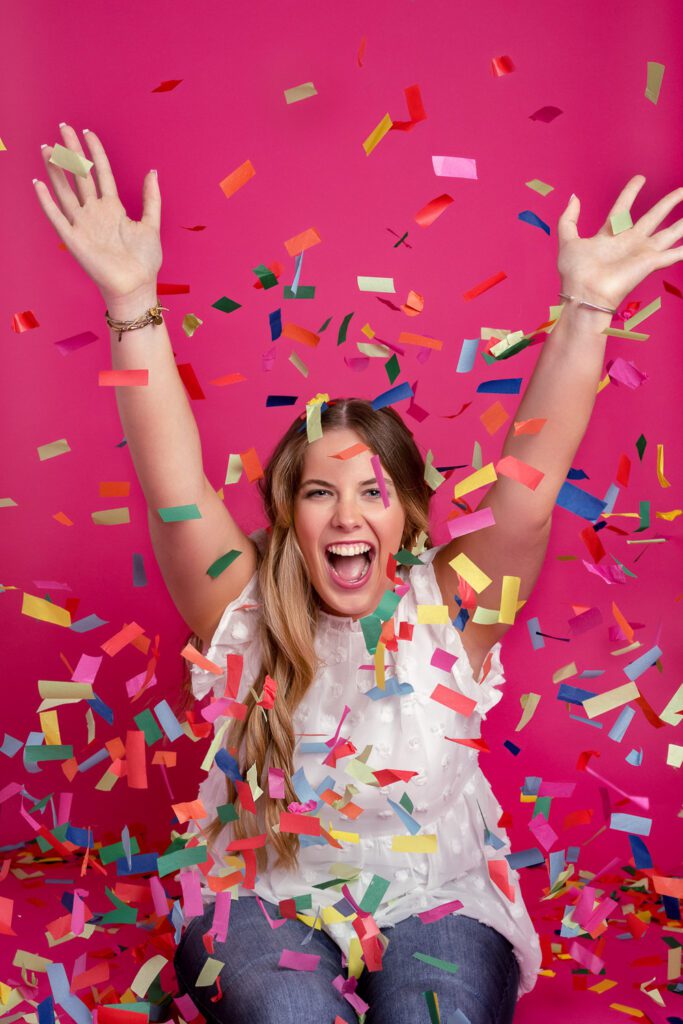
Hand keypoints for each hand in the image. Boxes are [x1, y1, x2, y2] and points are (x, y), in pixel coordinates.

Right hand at [33, 124, 161, 303]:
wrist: (136, 286)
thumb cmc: (145, 260)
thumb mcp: (151, 224)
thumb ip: (151, 198)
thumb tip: (152, 171)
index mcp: (113, 208)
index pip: (100, 172)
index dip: (94, 152)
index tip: (87, 131)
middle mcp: (95, 213)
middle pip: (80, 175)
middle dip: (71, 151)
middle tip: (62, 127)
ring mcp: (83, 224)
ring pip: (65, 191)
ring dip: (55, 170)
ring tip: (47, 148)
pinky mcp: (74, 240)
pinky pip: (57, 217)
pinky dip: (47, 201)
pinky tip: (38, 183)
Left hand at [556, 176, 682, 309]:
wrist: (585, 293)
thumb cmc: (575, 273)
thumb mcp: (567, 241)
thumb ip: (568, 219)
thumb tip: (574, 197)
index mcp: (610, 236)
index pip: (623, 208)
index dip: (631, 192)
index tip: (640, 178)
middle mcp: (628, 242)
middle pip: (653, 216)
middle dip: (668, 202)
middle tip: (681, 190)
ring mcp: (641, 253)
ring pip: (669, 233)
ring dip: (682, 224)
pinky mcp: (650, 263)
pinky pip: (673, 254)